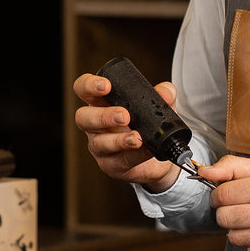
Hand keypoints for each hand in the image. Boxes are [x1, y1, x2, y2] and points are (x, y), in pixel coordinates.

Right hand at [72, 72, 180, 192]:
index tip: (106, 85)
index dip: (89, 85)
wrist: (158, 158)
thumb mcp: (156, 106)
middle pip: (83, 117)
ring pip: (99, 143)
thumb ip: (162, 95)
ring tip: (137, 137)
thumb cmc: (147, 126)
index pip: (83, 89)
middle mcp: (94, 124)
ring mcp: (100, 146)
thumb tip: (166, 92)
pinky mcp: (111, 165)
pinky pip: (120, 161)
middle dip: (103, 116)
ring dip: (119, 140)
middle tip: (124, 115)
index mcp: (100, 102)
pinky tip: (147, 150)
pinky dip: (135, 155)